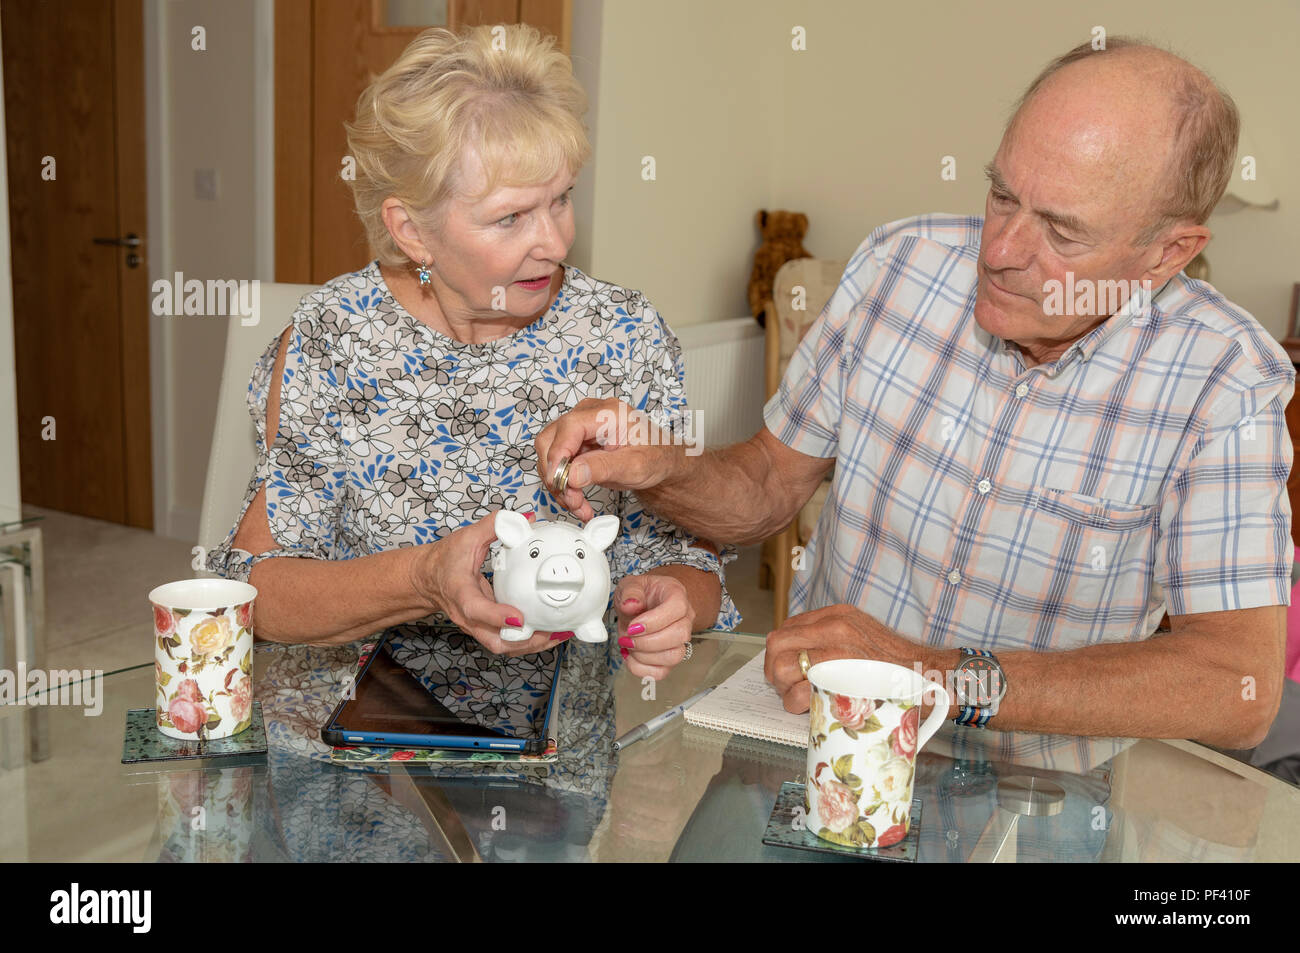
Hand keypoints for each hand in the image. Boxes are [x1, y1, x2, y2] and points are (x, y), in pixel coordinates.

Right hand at [410, 511, 558, 656]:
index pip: (476, 609)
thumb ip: (494, 526)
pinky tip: (549, 631)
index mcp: (460, 593)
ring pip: (504, 646)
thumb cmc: (445, 560)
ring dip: (532, 644)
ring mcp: (477, 626)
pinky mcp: (486, 627)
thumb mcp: (467, 537)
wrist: (427, 579)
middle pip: (495, 641)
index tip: (520, 618)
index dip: (497, 616)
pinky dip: (528, 640)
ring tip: (559, 633)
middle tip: (552, 631)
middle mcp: (468, 616)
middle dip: (526, 641)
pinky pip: (508, 641)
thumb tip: (524, 519)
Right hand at [535, 398, 682, 521]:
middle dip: (556, 475)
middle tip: (572, 500)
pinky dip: (563, 485)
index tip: (560, 482)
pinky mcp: (575, 445)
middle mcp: (589, 415)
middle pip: (551, 440)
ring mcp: (580, 429)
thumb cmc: (657, 457)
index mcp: (608, 413)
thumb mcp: (636, 466)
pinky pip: (557, 464)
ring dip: (558, 484)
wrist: (661, 462)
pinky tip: (577, 500)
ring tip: (578, 504)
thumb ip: (604, 468)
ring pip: (549, 455)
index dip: (558, 455)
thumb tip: (572, 474)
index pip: (569, 427)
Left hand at [613, 572, 694, 679]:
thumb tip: (630, 605)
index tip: (633, 626)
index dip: (654, 621)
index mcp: (677, 595)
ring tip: (629, 644)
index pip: (677, 608)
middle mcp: (684, 618)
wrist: (640, 605)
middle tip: (628, 636)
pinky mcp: (669, 658)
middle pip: (679, 635)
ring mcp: (680, 640)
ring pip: (674, 656)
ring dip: (645, 655)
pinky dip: (642, 669)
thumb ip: (630, 592)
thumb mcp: (630, 584)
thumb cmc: (639, 594)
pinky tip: (631, 656)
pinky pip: (662, 672)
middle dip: (648, 641)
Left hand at [764, 604, 929, 712]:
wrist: (931, 674)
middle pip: (777, 645)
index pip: (788, 628)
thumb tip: (800, 654)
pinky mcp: (838, 678)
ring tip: (798, 698)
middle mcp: (832, 626)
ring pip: (783, 668)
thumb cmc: (897, 662)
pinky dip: (797, 704)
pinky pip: (799, 692)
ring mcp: (834, 651)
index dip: (781, 651)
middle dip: (775, 669)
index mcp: (836, 615)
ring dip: (784, 688)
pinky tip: (809, 707)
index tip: (786, 667)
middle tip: (785, 686)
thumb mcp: (863, 633)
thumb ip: (832, 637)